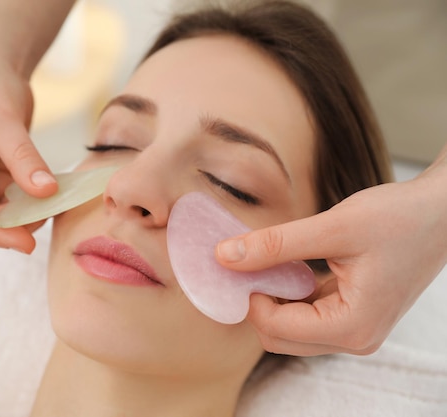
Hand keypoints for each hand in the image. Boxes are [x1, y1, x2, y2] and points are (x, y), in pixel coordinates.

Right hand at [0, 48, 56, 252]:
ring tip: (51, 209)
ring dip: (23, 214)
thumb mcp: (3, 122)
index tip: (25, 244)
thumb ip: (23, 159)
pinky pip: (11, 196)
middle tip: (44, 228)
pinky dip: (29, 200)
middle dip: (11, 225)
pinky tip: (50, 198)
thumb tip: (47, 193)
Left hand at [216, 165, 446, 355]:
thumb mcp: (332, 227)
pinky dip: (288, 294)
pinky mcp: (352, 314)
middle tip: (246, 262)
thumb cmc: (398, 218)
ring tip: (265, 259)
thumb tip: (224, 256)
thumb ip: (275, 245)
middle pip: (278, 337)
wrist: (441, 212)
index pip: (275, 329)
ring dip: (271, 298)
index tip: (236, 262)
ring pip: (289, 329)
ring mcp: (354, 329)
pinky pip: (306, 315)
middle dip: (257, 302)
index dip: (248, 296)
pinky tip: (285, 264)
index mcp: (352, 327)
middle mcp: (354, 338)